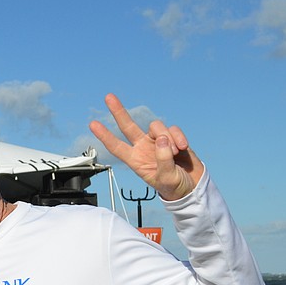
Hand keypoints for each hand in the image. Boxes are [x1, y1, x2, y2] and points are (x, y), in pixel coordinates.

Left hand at [89, 94, 203, 200]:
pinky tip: (183, 147)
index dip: (105, 136)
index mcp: (135, 161)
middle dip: (119, 112)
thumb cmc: (174, 186)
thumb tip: (162, 139)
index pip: (116, 147)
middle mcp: (143, 148)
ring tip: (175, 153)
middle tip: (108, 97)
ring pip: (156, 127)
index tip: (93, 124)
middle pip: (128, 126)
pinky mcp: (173, 137)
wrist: (192, 185)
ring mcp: (157, 141)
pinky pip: (173, 129)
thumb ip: (163, 160)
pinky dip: (178, 137)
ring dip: (167, 138)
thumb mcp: (166, 178)